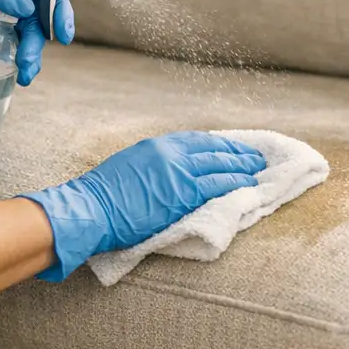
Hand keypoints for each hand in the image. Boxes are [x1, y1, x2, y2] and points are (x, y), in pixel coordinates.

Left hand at [0, 0, 75, 84]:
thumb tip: (30, 9)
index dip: (58, 8)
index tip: (63, 33)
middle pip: (40, 15)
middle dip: (41, 39)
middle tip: (30, 62)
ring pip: (29, 34)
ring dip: (32, 54)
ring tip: (24, 75)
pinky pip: (14, 47)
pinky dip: (20, 60)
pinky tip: (18, 75)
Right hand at [22, 132, 266, 279]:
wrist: (91, 208)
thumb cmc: (103, 196)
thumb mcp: (130, 167)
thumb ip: (153, 165)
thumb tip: (170, 173)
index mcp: (157, 145)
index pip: (198, 140)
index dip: (220, 145)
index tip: (233, 149)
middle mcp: (170, 152)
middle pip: (214, 149)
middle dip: (237, 153)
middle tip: (255, 157)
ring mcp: (177, 171)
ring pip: (220, 165)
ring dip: (242, 168)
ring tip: (258, 171)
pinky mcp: (182, 193)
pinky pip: (216, 185)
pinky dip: (234, 184)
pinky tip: (247, 186)